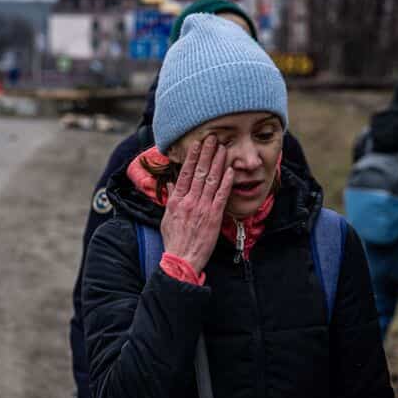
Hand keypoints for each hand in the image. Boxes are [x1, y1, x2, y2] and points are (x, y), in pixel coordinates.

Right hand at [159, 135, 233, 274]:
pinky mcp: (213, 217)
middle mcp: (189, 201)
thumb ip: (171, 199)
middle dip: (207, 153)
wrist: (181, 259)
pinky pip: (221, 196)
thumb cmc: (174, 241)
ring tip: (223, 148)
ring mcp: (202, 208)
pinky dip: (226, 182)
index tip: (197, 144)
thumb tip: (173, 185)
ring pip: (211, 180)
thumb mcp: (166, 219)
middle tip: (213, 138)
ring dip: (218, 162)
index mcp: (176, 200)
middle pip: (200, 172)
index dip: (193, 157)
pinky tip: (230, 170)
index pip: (185, 173)